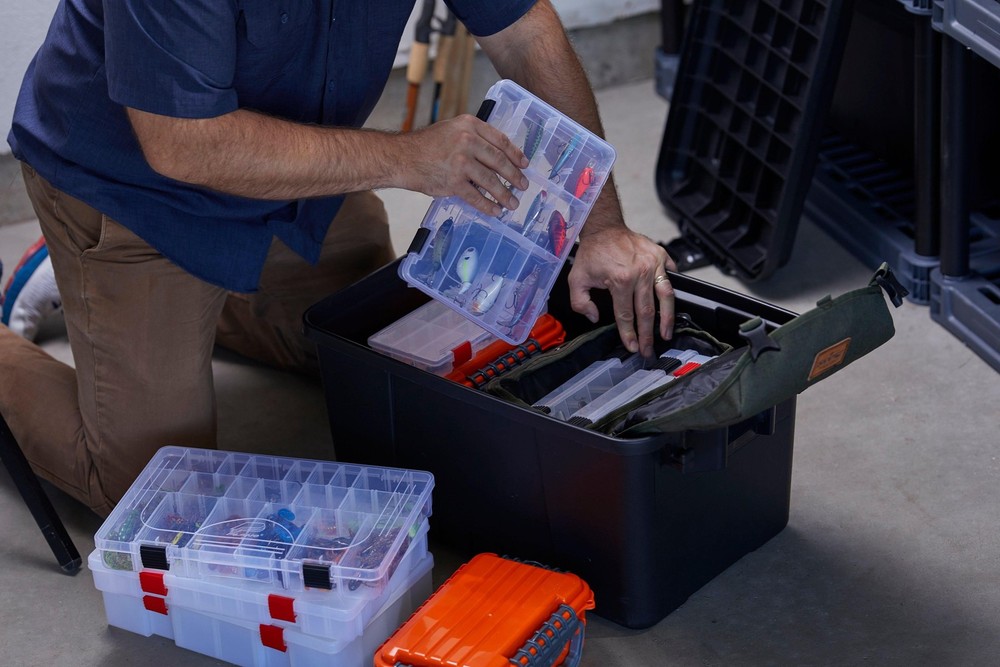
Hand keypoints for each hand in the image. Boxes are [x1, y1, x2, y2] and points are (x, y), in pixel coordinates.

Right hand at [397, 114, 529, 216]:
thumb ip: (473, 138)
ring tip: (512, 203)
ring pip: (491, 181)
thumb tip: (496, 156)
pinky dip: (488, 205)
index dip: (515, 154)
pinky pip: (476, 196)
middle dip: (515, 176)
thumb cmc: (426, 145)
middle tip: (523, 186)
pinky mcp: (453, 182)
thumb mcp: (451, 130)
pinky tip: (496, 210)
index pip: (500, 140)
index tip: (524, 164)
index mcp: (469, 125)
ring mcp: (461, 162)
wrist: (402, 157)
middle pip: (499, 161)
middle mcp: (467, 141)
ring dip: (505, 194)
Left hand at [568, 227, 676, 357]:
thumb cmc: (592, 252)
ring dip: (667, 318)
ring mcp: (653, 263)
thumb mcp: (576, 279)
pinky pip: (671, 277)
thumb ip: (581, 302)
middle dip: (648, 334)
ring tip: (667, 334)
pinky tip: (672, 306)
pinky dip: (672, 292)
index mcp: (620, 279)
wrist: (604, 228)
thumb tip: (595, 317)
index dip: (629, 334)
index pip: (626, 315)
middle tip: (648, 349)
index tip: (632, 346)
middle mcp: (640, 272)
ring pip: (666, 297)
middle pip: (647, 311)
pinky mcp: (661, 256)